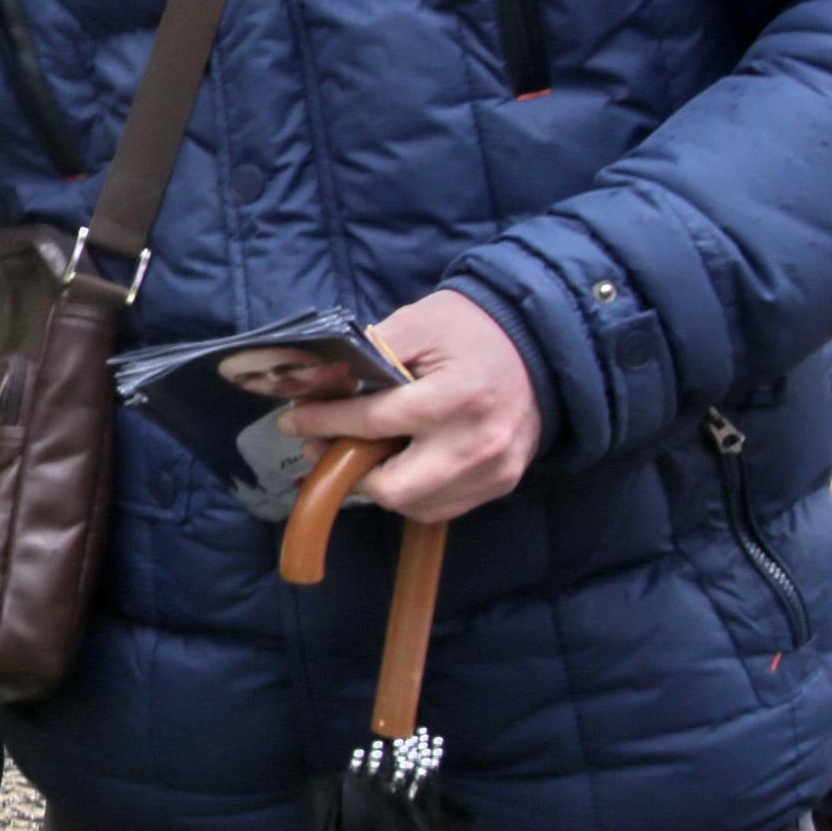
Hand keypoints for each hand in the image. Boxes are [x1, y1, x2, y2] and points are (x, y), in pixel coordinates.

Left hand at [280, 288, 542, 522]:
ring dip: (378, 486)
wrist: (539, 343)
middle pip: (392, 488)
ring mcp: (493, 471)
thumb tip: (319, 384)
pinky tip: (397, 465)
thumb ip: (370, 355)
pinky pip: (442, 508)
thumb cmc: (472, 329)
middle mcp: (475, 444)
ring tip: (359, 455)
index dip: (323, 423)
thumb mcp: (417, 323)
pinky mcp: (502, 483)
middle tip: (324, 447)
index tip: (292, 420)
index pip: (372, 423)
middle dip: (348, 471)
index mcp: (454, 399)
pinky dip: (412, 494)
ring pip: (415, 506)